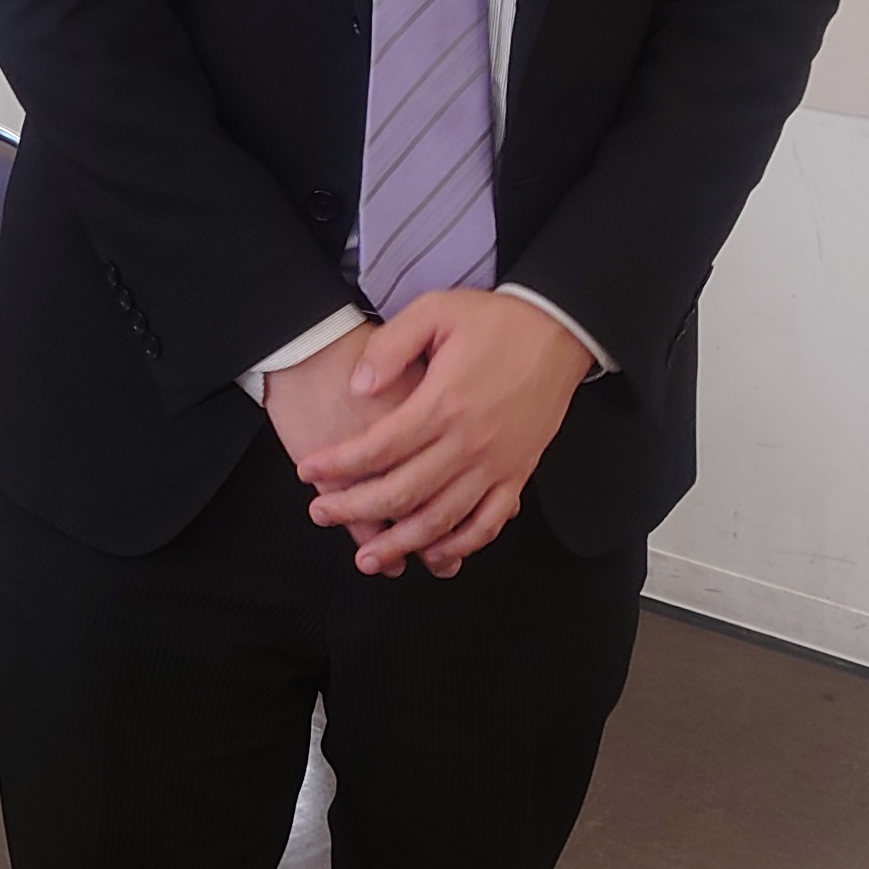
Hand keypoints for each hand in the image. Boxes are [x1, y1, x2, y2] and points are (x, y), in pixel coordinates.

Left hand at [288, 287, 592, 578]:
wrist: (560, 330)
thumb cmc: (496, 321)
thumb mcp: (435, 310)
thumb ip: (390, 346)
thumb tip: (358, 386)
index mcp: (442, 403)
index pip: (378, 447)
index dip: (338, 465)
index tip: (309, 470)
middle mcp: (468, 443)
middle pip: (402, 492)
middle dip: (355, 509)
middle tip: (321, 514)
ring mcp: (497, 464)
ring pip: (442, 519)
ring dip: (402, 543)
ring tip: (368, 558)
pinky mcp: (518, 473)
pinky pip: (489, 522)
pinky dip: (462, 544)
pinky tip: (435, 553)